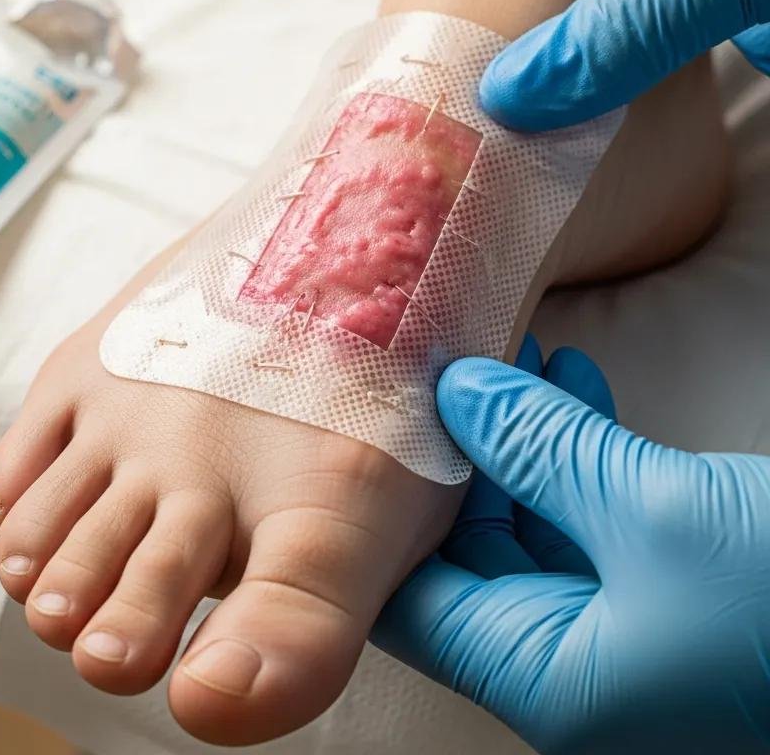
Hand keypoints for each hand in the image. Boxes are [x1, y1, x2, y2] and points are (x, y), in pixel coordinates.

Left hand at [373, 339, 769, 754]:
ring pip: (530, 529)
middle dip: (458, 456)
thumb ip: (542, 448)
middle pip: (466, 555)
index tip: (374, 420)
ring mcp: (619, 634)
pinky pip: (591, 522)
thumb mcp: (654, 509)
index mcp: (547, 680)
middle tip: (449, 368)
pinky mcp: (664, 596)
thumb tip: (457, 390)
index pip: (410, 600)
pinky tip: (572, 382)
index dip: (383, 510)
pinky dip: (578, 454)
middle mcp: (571, 669)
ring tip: (512, 357)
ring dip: (521, 441)